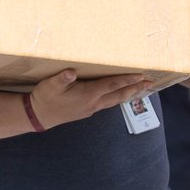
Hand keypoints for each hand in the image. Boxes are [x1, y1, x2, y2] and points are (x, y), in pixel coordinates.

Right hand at [26, 70, 153, 129]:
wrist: (39, 116)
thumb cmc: (45, 98)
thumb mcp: (50, 85)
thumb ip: (61, 79)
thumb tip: (70, 72)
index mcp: (88, 94)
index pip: (112, 85)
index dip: (127, 79)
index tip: (141, 75)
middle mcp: (93, 103)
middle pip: (119, 95)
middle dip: (135, 88)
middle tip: (150, 83)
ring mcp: (91, 109)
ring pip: (115, 101)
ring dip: (129, 94)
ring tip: (141, 88)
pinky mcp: (88, 111)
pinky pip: (108, 103)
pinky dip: (118, 97)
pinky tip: (120, 94)